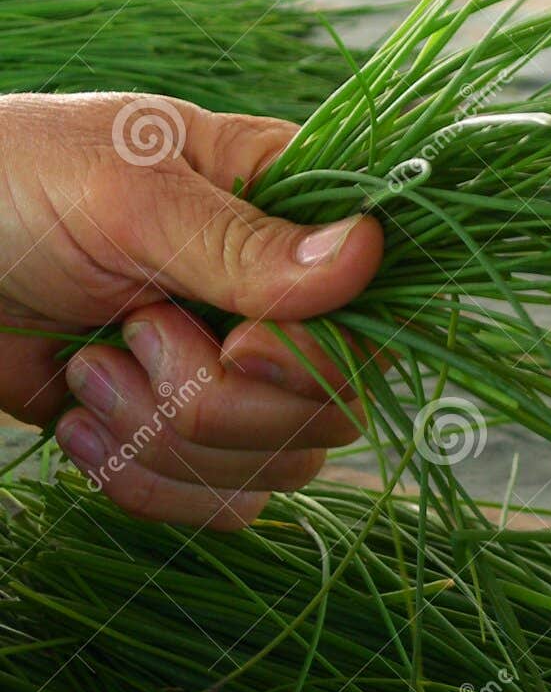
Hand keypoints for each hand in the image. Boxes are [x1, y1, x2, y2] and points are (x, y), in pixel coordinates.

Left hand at [0, 92, 382, 527]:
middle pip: (334, 406)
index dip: (318, 353)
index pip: (374, 310)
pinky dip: (143, 479)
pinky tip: (80, 418)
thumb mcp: (126, 195)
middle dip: (220, 401)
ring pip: (280, 463)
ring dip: (164, 437)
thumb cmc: (9, 187)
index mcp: (287, 210)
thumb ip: (245, 243)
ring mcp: (237, 371)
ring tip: (88, 369)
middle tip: (129, 336)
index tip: (238, 343)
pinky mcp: (186, 434)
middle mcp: (282, 297)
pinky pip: (222, 504)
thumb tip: (368, 250)